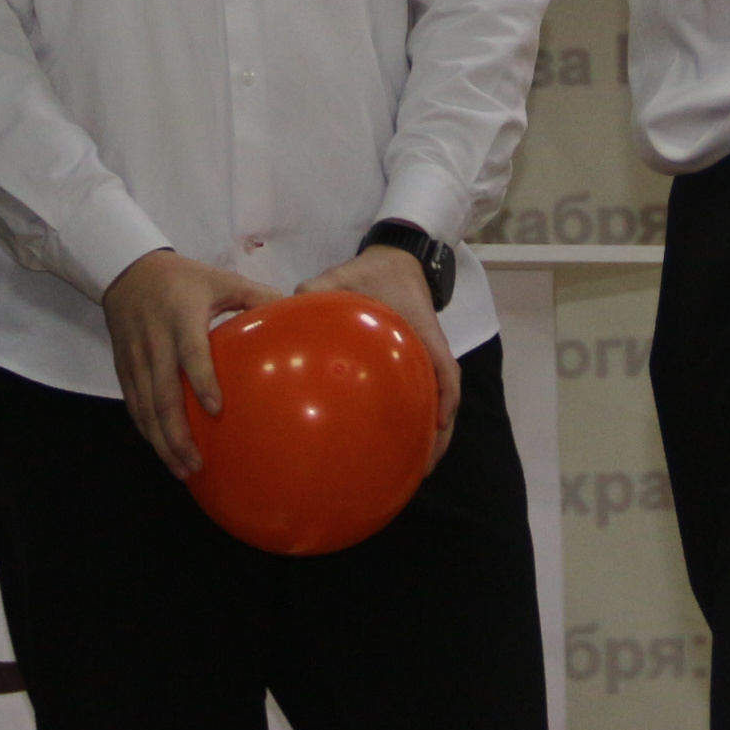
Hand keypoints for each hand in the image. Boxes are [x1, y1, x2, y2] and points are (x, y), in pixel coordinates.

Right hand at [104, 251, 288, 479]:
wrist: (127, 271)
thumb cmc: (183, 278)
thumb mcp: (220, 279)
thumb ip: (255, 295)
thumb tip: (292, 311)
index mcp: (182, 318)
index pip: (190, 353)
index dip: (201, 380)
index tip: (215, 409)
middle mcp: (156, 342)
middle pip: (163, 394)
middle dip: (177, 433)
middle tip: (197, 462)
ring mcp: (136, 358)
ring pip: (146, 407)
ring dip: (162, 441)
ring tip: (183, 468)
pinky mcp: (123, 367)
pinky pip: (134, 405)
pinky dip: (146, 430)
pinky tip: (162, 450)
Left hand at [300, 247, 460, 466]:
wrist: (395, 260)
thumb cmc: (372, 272)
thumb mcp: (343, 274)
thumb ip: (316, 289)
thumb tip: (284, 314)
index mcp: (420, 329)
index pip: (444, 366)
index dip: (445, 396)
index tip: (437, 424)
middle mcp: (428, 348)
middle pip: (446, 395)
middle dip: (439, 435)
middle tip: (424, 468)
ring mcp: (424, 358)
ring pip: (437, 401)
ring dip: (431, 436)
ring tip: (414, 470)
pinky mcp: (414, 363)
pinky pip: (421, 394)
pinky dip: (415, 421)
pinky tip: (395, 445)